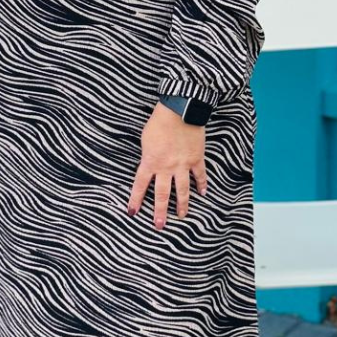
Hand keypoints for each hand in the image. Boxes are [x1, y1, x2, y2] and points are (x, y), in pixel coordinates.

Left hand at [128, 103, 207, 229]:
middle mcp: (166, 168)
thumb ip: (148, 155)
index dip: (136, 200)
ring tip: (182, 216)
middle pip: (162, 194)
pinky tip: (203, 194)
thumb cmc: (158, 122)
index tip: (132, 212)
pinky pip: (200, 175)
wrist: (179, 111)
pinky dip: (202, 184)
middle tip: (159, 225)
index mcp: (150, 162)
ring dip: (182, 204)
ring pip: (183, 190)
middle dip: (160, 211)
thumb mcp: (145, 140)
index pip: (140, 185)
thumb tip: (150, 164)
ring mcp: (183, 165)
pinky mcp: (196, 159)